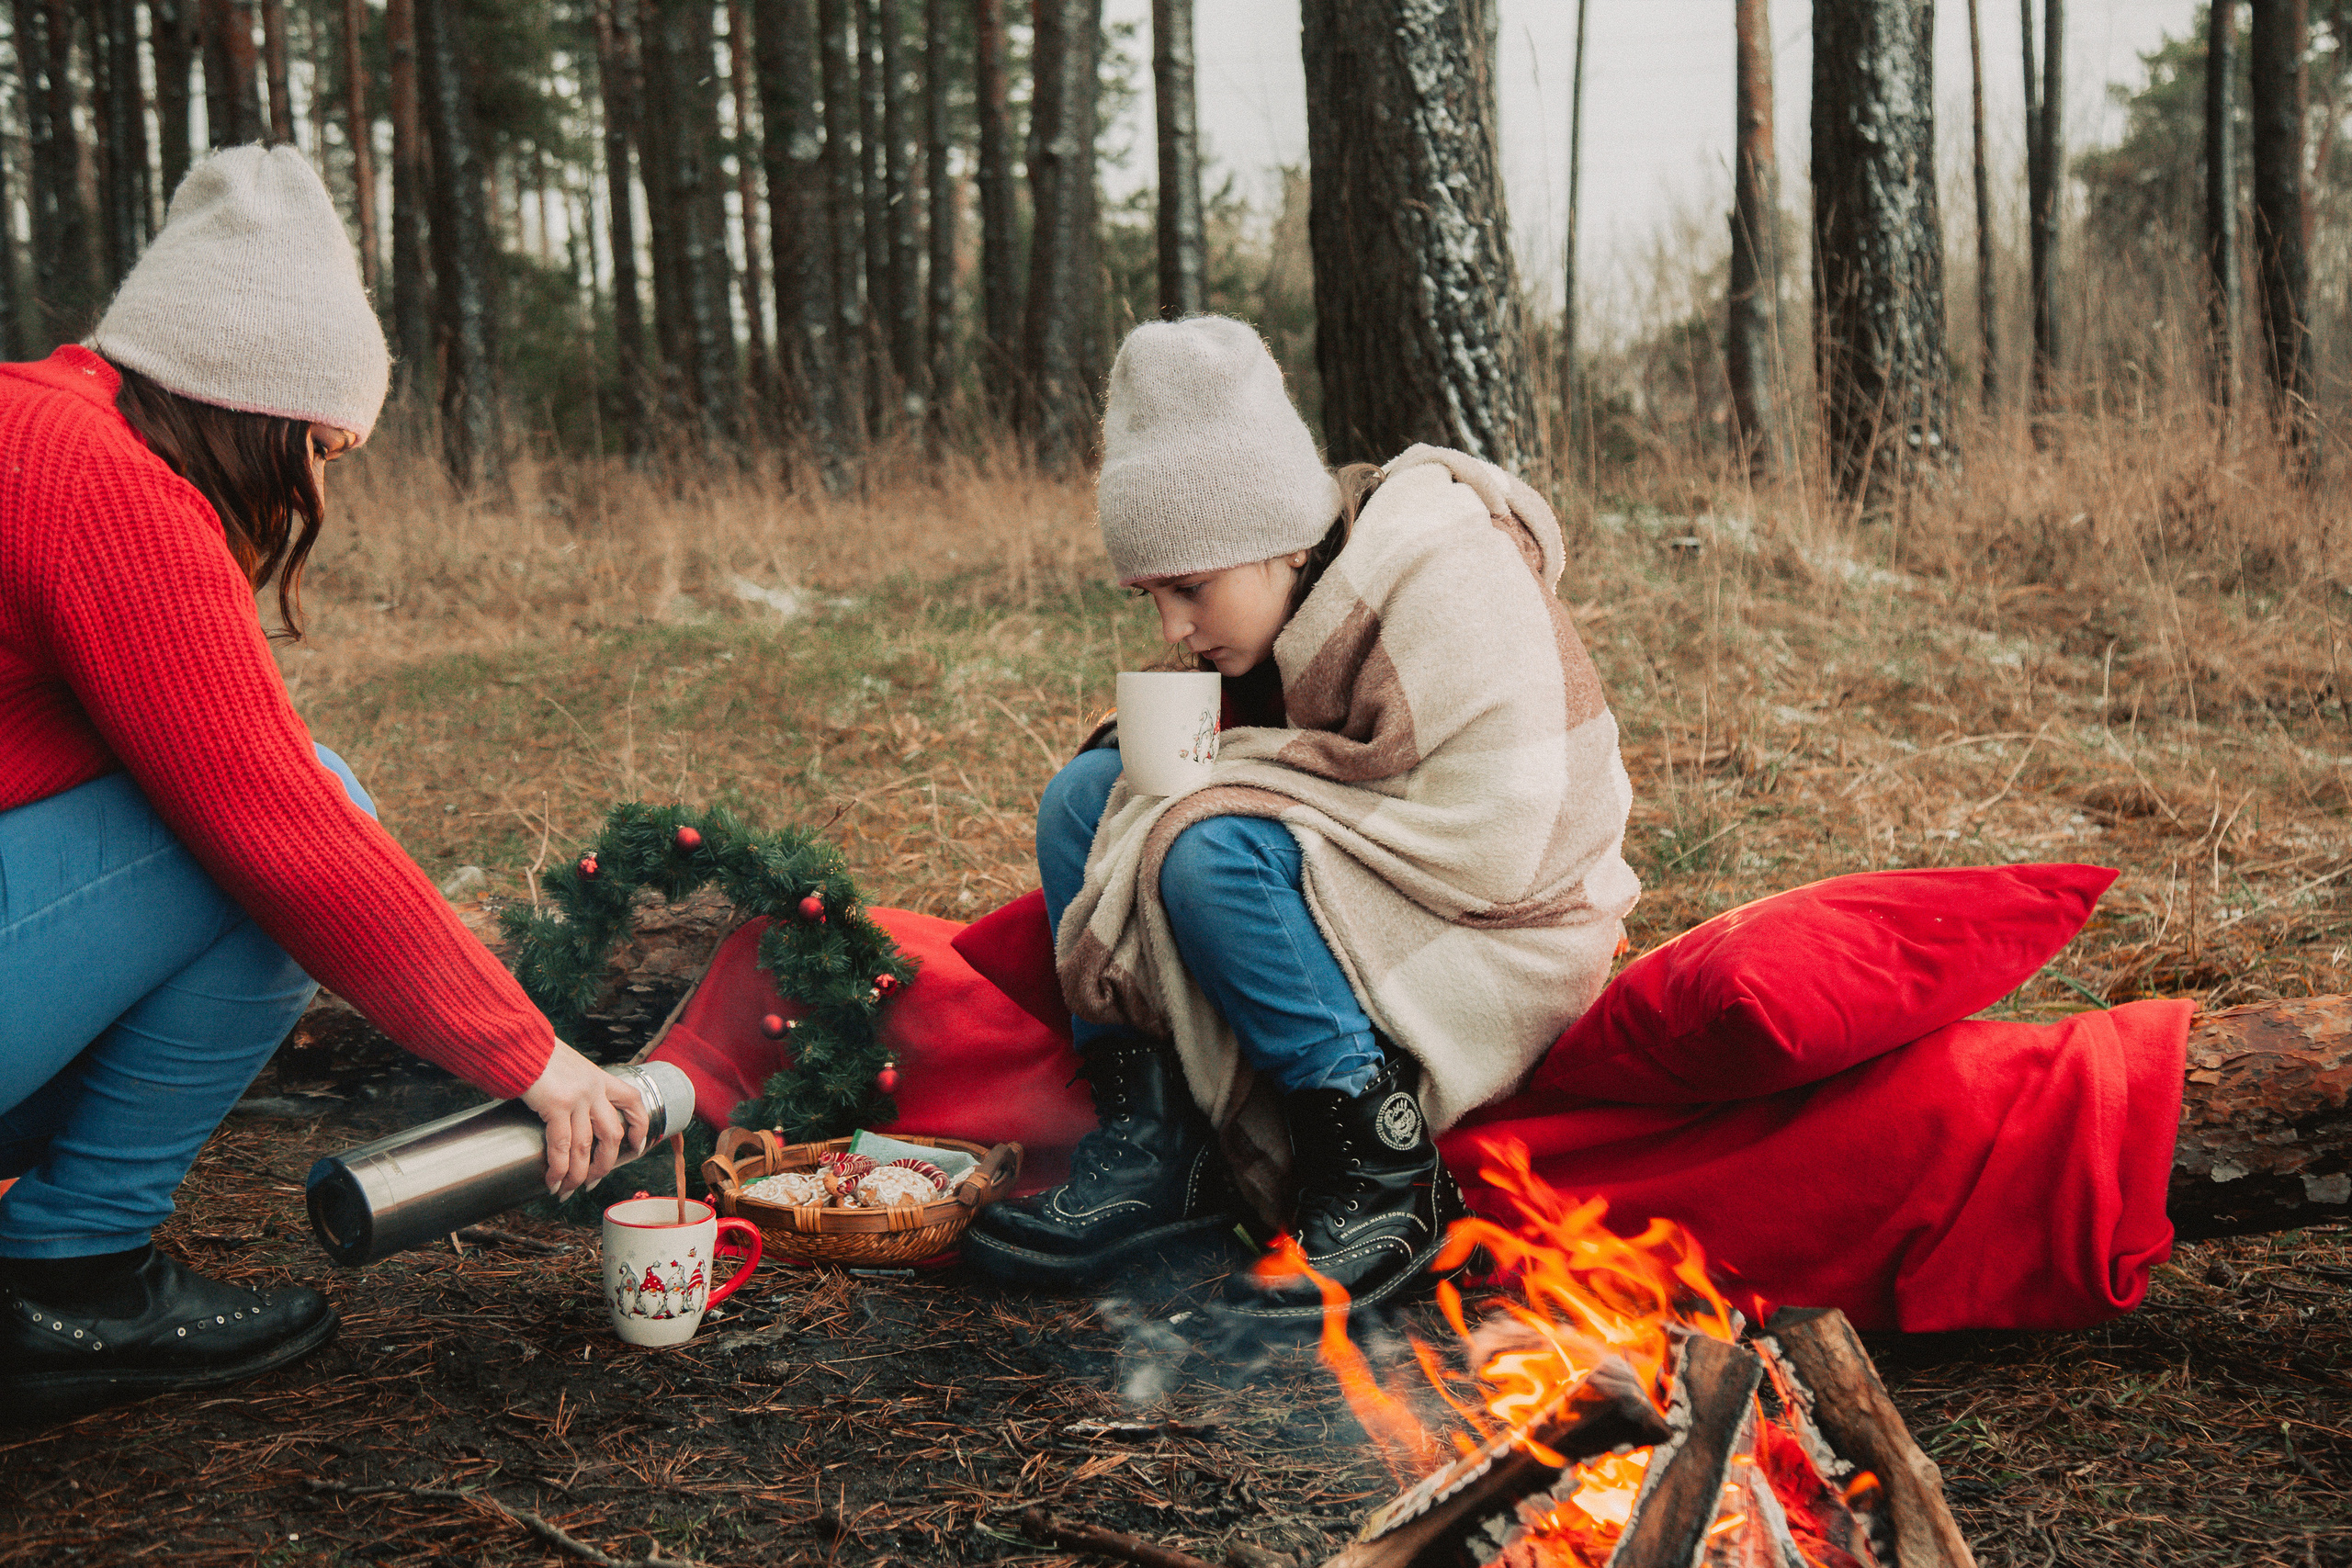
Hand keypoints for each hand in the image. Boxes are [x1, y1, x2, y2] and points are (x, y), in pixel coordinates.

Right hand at [519, 1041, 647, 1197]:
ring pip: (585, 1147)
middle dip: (604, 1164)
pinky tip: (552, 1181)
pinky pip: (561, 1147)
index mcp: (598, 1077)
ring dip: (577, 1175)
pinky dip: (558, 1169)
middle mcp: (593, 1088)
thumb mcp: (565, 1064)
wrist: (516, 1039)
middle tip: (593, 1182)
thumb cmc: (533, 1052)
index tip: (636, 1147)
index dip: (639, 1126)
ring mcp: (578, 1097)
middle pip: (611, 1134)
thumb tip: (564, 1105)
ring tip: (566, 1191)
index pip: (632, 1101)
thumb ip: (572, 1084)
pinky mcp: (557, 1105)